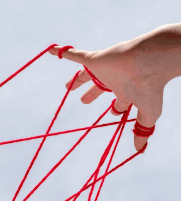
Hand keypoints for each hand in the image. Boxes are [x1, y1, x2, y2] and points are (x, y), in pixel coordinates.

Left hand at [50, 24, 180, 150]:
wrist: (148, 63)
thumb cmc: (150, 89)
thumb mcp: (147, 114)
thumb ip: (141, 130)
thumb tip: (139, 150)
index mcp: (127, 92)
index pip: (119, 103)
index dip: (116, 110)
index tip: (113, 113)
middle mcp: (114, 80)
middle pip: (99, 89)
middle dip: (91, 95)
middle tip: (82, 101)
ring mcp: (104, 69)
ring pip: (86, 74)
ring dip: (77, 80)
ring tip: (66, 87)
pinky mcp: (95, 59)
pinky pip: (74, 55)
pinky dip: (62, 53)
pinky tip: (50, 51)